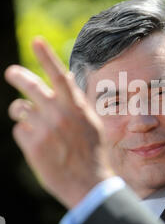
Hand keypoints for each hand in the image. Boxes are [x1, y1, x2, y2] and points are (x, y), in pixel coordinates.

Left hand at [4, 37, 114, 207]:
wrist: (89, 183)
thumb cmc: (92, 152)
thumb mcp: (92, 123)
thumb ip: (77, 101)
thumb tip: (67, 78)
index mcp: (76, 107)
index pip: (59, 75)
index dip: (47, 56)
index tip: (36, 40)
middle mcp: (60, 114)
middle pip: (31, 86)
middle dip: (18, 75)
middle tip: (12, 72)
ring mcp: (45, 129)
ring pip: (20, 108)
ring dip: (22, 113)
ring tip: (31, 122)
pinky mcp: (32, 145)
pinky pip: (19, 129)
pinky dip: (25, 133)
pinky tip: (38, 144)